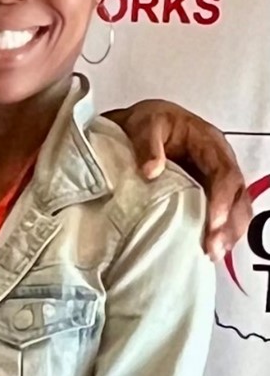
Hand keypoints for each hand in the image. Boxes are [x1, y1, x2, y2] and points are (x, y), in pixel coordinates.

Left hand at [107, 99, 250, 260]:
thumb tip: (151, 170)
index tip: (214, 220)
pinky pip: (220, 214)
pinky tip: (208, 250)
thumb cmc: (147, 122)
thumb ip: (148, 144)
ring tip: (213, 253)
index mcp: (210, 144)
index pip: (225, 173)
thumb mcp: (146, 123)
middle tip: (214, 246)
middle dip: (229, 224)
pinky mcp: (205, 194)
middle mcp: (219, 164)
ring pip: (235, 209)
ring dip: (227, 233)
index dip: (222, 198)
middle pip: (238, 196)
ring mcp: (214, 180)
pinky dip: (217, 232)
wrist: (138, 125)